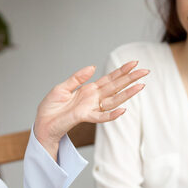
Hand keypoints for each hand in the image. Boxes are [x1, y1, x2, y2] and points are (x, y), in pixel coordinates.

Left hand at [34, 61, 148, 155]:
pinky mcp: (84, 117)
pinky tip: (123, 110)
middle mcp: (93, 99)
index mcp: (88, 90)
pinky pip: (101, 117)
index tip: (134, 63)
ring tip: (141, 86)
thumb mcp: (62, 88)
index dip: (121, 71)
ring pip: (113, 100)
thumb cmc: (50, 108)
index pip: (109, 79)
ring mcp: (90, 108)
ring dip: (127, 94)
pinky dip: (112, 114)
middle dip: (130, 79)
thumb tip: (93, 67)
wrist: (42, 124)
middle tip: (145, 71)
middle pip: (115, 87)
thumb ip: (77, 78)